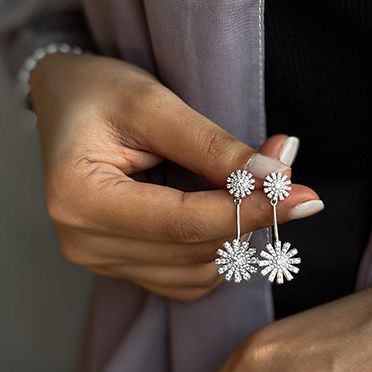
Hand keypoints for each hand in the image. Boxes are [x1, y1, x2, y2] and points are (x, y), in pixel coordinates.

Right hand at [29, 52, 322, 299]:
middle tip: (284, 172)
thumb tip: (278, 175)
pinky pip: (192, 278)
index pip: (184, 223)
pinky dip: (219, 248)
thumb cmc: (100, 92)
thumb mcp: (154, 103)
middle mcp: (85, 244)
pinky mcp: (125, 270)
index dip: (251, 211)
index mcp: (80, 199)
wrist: (66, 103)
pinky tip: (218, 210)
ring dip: (237, 232)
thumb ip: (214, 145)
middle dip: (251, 214)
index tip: (305, 197)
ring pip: (201, 270)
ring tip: (243, 183)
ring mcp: (103, 263)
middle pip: (196, 250)